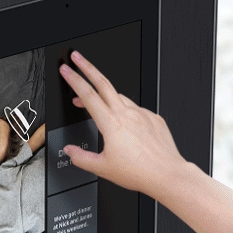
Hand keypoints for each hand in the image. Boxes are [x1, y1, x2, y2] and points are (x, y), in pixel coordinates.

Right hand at [58, 51, 193, 199]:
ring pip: (120, 96)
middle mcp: (127, 114)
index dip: (74, 79)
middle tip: (77, 57)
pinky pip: (137, 109)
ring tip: (99, 101)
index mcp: (111, 124)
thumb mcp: (103, 168)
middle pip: (104, 82)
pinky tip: (126, 124)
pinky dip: (127, 112)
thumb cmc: (139, 172)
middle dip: (88, 67)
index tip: (66, 70)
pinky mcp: (154, 118)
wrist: (166, 174)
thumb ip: (81, 158)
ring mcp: (142, 114)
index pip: (88, 95)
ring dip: (107, 94)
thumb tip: (70, 151)